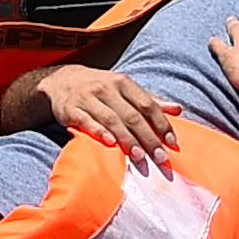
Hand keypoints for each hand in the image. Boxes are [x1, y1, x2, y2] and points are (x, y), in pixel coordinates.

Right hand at [35, 63, 181, 163]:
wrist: (60, 81)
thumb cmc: (100, 88)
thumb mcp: (124, 88)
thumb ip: (150, 100)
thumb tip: (178, 109)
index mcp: (123, 82)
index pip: (147, 104)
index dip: (161, 123)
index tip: (172, 142)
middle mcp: (106, 88)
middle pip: (132, 115)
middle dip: (148, 138)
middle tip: (160, 158)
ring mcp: (87, 98)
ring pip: (111, 120)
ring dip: (127, 139)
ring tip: (140, 156)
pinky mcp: (71, 109)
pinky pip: (86, 121)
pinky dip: (99, 132)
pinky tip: (109, 143)